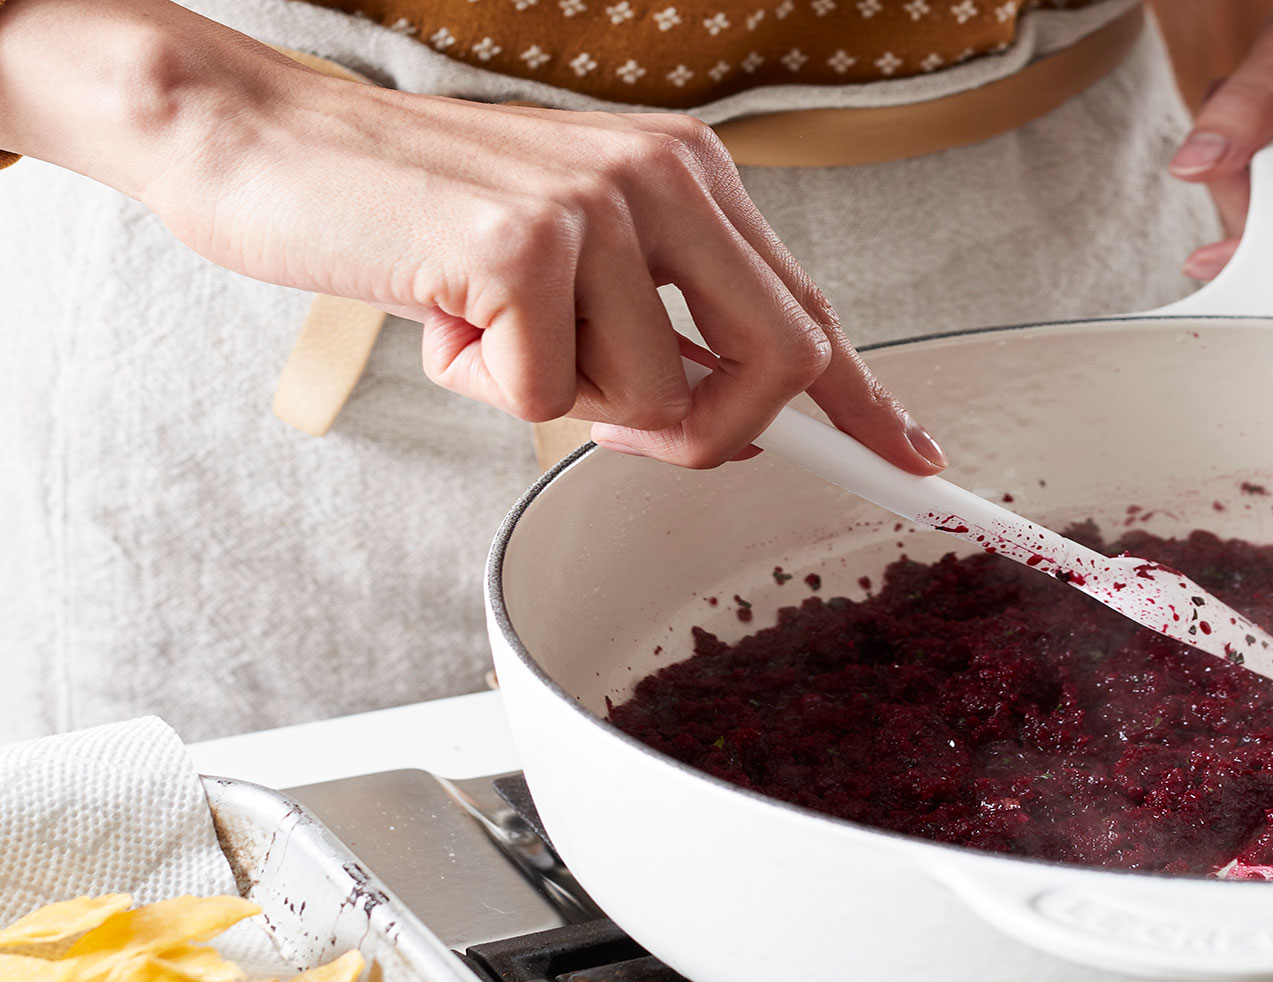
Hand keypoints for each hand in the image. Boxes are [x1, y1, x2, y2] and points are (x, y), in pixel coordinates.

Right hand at [0, 0, 945, 472]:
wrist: (276, 149)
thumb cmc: (420, 220)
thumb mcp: (571, 265)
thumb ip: (660, 330)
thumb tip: (737, 426)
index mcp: (690, 179)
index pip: (806, 305)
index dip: (864, 398)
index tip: (912, 457)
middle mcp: (666, 176)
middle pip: (780, 359)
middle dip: (711, 435)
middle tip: (613, 423)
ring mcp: (601, 203)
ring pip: (652, 400)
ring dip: (559, 398)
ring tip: (486, 324)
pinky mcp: (526, 242)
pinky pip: (544, 398)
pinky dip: (483, 386)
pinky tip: (441, 313)